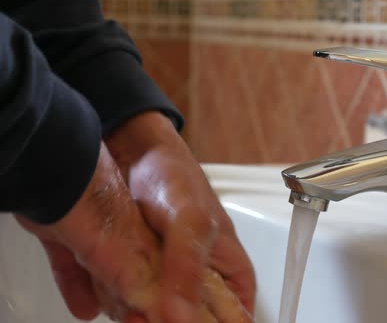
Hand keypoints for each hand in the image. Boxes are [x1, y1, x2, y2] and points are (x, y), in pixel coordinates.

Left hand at [17, 141, 252, 322]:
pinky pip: (114, 299)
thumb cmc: (176, 177)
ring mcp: (161, 280)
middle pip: (183, 322)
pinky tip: (87, 295)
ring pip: (146, 315)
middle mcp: (196, 282)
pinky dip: (96, 298)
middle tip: (134, 312)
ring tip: (111, 283)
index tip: (171, 322)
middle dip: (154, 319)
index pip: (230, 322)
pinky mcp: (128, 274)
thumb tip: (183, 320)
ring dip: (124, 305)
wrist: (131, 150)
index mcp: (228, 274)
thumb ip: (189, 271)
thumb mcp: (192, 223)